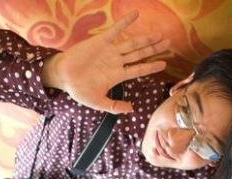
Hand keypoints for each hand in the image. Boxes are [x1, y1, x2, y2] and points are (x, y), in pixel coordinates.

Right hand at [42, 10, 169, 113]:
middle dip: (154, 49)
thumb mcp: (98, 102)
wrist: (63, 77)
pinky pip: (116, 30)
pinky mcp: (101, 41)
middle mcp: (116, 62)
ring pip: (132, 44)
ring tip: (159, 34)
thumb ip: (114, 106)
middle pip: (139, 54)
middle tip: (168, 43)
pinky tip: (136, 15)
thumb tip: (131, 109)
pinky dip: (125, 23)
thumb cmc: (79, 90)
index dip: (151, 66)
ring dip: (146, 39)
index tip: (164, 63)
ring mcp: (110, 51)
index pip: (138, 69)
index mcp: (117, 75)